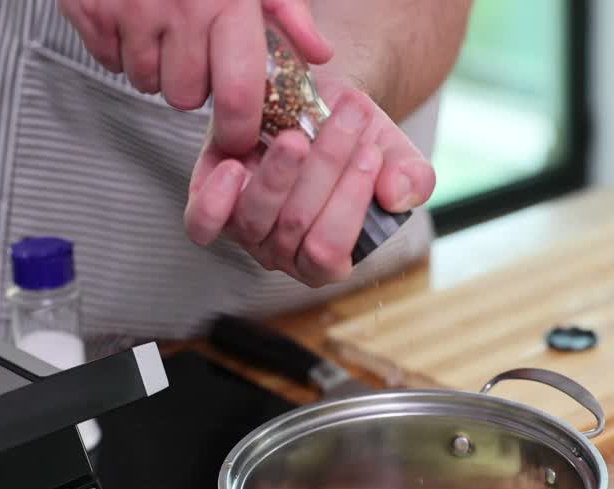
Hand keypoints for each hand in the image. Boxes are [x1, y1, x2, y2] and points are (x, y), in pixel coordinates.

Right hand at [58, 0, 331, 154]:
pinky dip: (120, 48)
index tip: (238, 138)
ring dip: (155, 67)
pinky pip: (108, 61)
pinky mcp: (89, 11)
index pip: (236, 96)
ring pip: (146, 82)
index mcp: (227, 4)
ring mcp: (129, 12)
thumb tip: (319, 54)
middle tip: (194, 50)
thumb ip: (288, 12)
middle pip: (185, 98)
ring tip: (162, 28)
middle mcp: (178, 11)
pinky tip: (133, 18)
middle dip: (191, 85)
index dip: (238, 130)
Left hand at [183, 74, 435, 287]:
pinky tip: (234, 167)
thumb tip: (398, 195)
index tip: (371, 151)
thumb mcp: (393, 152)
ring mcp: (246, 230)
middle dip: (326, 169)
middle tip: (349, 119)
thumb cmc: (355, 139)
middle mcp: (283, 253)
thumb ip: (410, 176)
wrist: (316, 104)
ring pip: (255, 218)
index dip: (350, 202)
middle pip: (296, 227)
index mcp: (328, 258)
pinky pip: (203, 221)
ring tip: (300, 134)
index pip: (329, 250)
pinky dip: (216, 201)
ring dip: (279, 173)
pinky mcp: (211, 201)